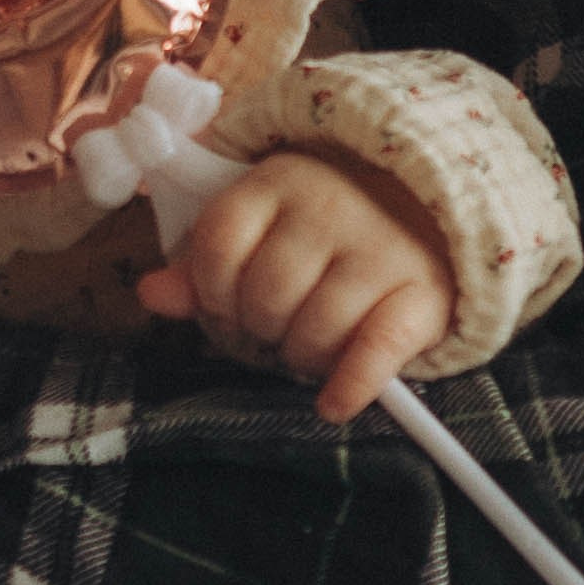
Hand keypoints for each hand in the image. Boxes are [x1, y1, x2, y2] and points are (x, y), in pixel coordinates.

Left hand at [136, 147, 456, 423]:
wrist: (432, 206)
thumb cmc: (331, 226)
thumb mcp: (265, 225)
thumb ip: (206, 263)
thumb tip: (151, 294)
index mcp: (279, 181)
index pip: (218, 247)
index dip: (213, 291)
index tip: (229, 301)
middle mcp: (330, 208)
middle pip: (265, 296)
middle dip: (263, 326)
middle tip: (280, 324)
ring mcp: (380, 249)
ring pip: (315, 330)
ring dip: (305, 357)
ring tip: (313, 346)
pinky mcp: (422, 293)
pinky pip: (375, 353)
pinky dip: (350, 386)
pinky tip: (333, 404)